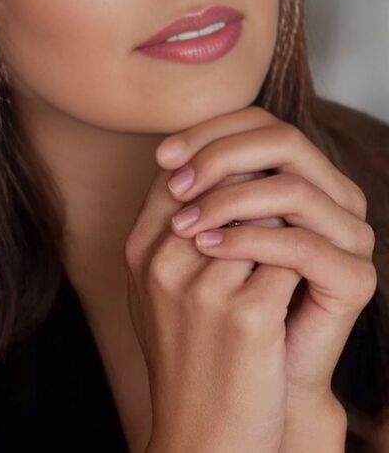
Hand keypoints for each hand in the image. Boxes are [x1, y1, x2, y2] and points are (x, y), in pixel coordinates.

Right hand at [125, 153, 297, 452]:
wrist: (201, 436)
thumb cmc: (184, 358)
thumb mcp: (157, 290)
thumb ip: (170, 235)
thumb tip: (200, 180)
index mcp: (139, 252)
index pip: (181, 175)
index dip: (219, 171)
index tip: (248, 181)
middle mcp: (165, 263)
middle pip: (224, 186)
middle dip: (258, 191)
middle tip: (280, 206)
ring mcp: (204, 289)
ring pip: (263, 216)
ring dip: (284, 224)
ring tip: (292, 242)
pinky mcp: (248, 316)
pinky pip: (288, 257)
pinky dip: (301, 260)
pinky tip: (302, 279)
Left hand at [156, 105, 376, 411]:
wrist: (244, 391)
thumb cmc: (216, 306)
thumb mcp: (198, 236)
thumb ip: (195, 191)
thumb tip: (164, 152)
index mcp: (301, 176)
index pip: (260, 125)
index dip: (209, 133)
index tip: (163, 156)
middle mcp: (333, 196)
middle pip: (283, 141)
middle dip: (219, 155)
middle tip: (175, 181)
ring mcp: (349, 236)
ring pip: (292, 188)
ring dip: (229, 199)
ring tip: (184, 224)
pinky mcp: (353, 279)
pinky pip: (302, 244)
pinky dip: (249, 241)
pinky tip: (208, 247)